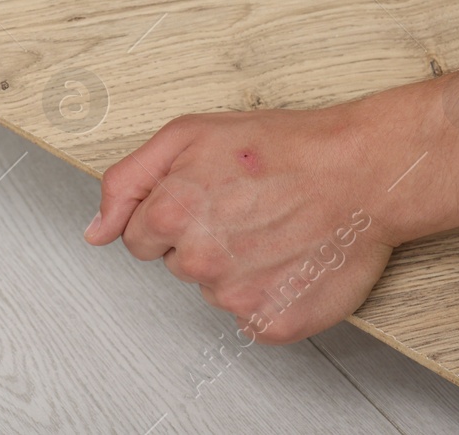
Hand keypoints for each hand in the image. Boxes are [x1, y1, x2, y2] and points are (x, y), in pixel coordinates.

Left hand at [83, 104, 395, 344]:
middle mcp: (199, 261)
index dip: (171, 215)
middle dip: (202, 239)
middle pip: (176, 265)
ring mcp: (237, 297)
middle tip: (247, 207)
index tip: (207, 198)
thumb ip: (128, 182)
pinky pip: (251, 316)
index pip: (139, 238)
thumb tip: (96, 231)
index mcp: (170, 213)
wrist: (362, 171)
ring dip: (237, 267)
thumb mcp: (188, 134)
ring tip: (274, 228)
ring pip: (214, 290)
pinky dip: (269, 293)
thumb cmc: (283, 147)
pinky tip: (289, 259)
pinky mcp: (273, 322)